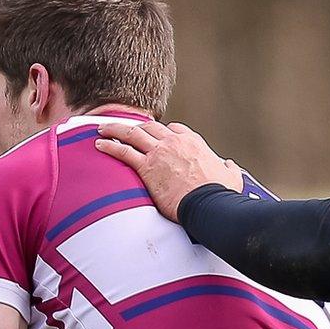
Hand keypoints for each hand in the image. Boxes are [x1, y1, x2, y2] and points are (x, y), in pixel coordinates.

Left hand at [93, 120, 242, 221]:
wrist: (208, 203)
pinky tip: (98, 144)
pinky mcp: (147, 167)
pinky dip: (109, 146)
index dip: (162, 131)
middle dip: (135, 126)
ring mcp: (159, 152)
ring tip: (101, 128)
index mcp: (193, 141)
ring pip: (132, 133)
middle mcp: (174, 141)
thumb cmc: (221, 193)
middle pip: (150, 127)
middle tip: (121, 126)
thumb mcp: (231, 176)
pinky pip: (123, 152)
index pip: (173, 129)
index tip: (154, 134)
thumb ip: (228, 167)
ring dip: (115, 129)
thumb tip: (229, 165)